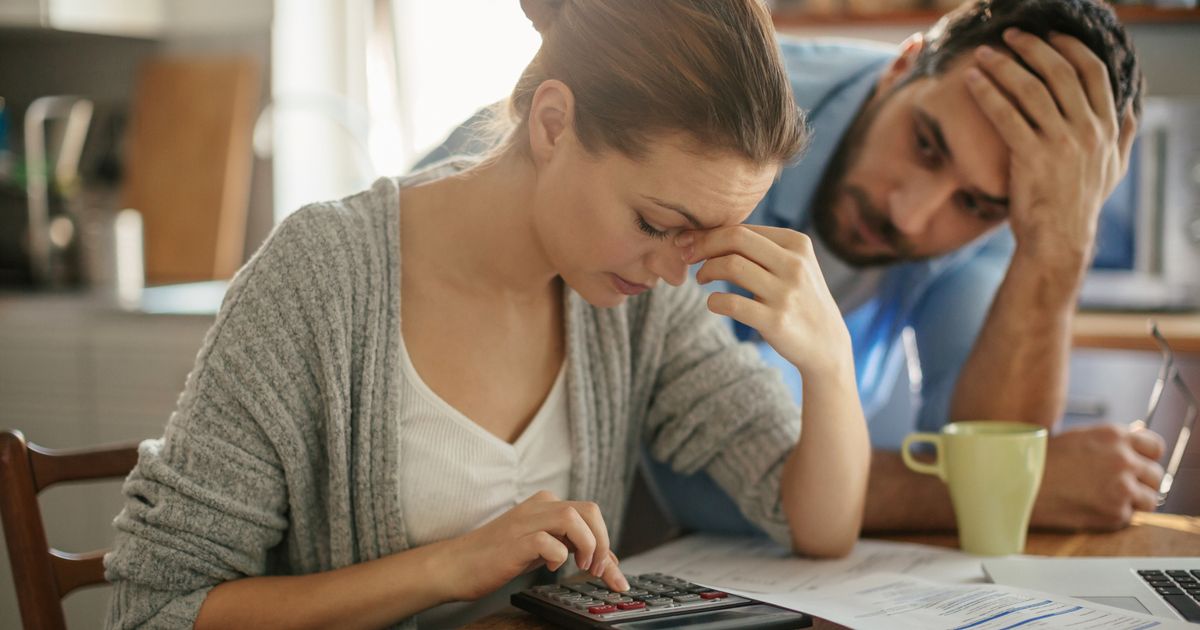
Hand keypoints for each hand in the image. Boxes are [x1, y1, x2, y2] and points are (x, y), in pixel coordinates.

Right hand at [437, 490, 627, 601]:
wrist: (456, 565)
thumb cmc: (497, 557)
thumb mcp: (542, 548)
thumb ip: (571, 547)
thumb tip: (607, 562)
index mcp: (546, 505)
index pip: (590, 514)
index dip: (607, 542)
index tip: (612, 573)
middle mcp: (539, 507)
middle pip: (589, 509)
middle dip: (603, 542)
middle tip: (596, 569)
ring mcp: (526, 522)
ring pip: (573, 517)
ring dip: (587, 545)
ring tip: (581, 566)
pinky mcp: (514, 541)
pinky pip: (547, 540)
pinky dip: (558, 554)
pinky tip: (553, 566)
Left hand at [679, 225, 851, 379]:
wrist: (826, 344)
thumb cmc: (798, 298)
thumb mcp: (791, 265)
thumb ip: (759, 247)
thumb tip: (707, 232)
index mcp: (797, 243)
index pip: (743, 228)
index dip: (708, 233)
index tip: (688, 241)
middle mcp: (795, 264)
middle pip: (735, 239)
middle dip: (703, 244)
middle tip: (686, 255)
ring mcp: (787, 293)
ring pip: (731, 266)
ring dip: (706, 270)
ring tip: (701, 278)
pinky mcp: (777, 321)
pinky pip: (732, 303)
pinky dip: (714, 301)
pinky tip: (714, 303)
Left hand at [966, 29, 1136, 272]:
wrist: (1059, 239)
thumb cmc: (1081, 205)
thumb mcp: (1113, 169)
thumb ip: (1123, 135)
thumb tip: (1131, 108)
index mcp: (1107, 127)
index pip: (1093, 72)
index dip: (1070, 48)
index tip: (1050, 35)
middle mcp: (1087, 130)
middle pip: (1059, 72)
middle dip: (1032, 48)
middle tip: (1009, 36)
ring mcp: (1060, 142)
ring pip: (1030, 89)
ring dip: (1004, 65)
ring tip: (982, 54)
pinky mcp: (1031, 157)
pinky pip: (1006, 115)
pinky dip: (987, 93)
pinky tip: (972, 80)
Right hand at [1031, 423, 1164, 530]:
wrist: (1017, 485)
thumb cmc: (1040, 461)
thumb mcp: (1078, 439)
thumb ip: (1109, 443)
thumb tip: (1134, 446)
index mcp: (1114, 435)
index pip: (1155, 446)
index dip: (1147, 458)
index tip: (1140, 465)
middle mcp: (1123, 459)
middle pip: (1155, 475)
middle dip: (1141, 482)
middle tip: (1119, 487)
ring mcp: (1122, 487)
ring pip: (1149, 499)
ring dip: (1133, 502)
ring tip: (1105, 500)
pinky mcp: (1115, 512)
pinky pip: (1128, 518)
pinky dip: (1113, 516)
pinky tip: (1090, 508)